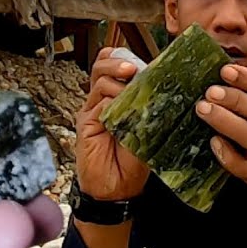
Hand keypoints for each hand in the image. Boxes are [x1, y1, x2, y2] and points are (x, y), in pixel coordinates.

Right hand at [75, 47, 150, 201]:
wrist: (117, 189)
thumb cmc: (133, 160)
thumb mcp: (146, 128)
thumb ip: (148, 107)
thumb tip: (160, 84)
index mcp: (117, 97)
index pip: (115, 65)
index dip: (125, 58)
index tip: (143, 62)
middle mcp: (102, 100)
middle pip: (102, 65)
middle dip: (118, 61)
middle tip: (133, 69)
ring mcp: (92, 110)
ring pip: (100, 79)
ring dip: (118, 80)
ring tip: (131, 90)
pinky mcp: (86, 123)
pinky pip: (97, 103)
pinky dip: (112, 102)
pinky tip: (123, 113)